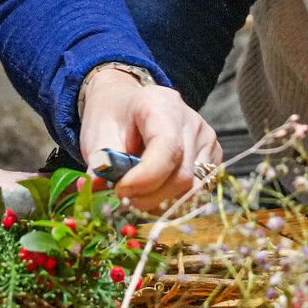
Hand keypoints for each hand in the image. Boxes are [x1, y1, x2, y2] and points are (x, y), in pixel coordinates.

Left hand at [77, 64, 223, 209]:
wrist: (126, 106)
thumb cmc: (112, 118)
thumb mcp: (98, 136)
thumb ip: (100, 164)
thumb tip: (95, 190)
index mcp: (161, 104)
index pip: (167, 149)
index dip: (145, 179)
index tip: (119, 189)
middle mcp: (190, 120)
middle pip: (182, 176)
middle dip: (150, 197)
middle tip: (123, 197)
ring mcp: (205, 138)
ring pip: (193, 189)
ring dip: (162, 202)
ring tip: (138, 193)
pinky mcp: (212, 155)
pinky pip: (199, 190)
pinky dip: (174, 199)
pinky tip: (156, 189)